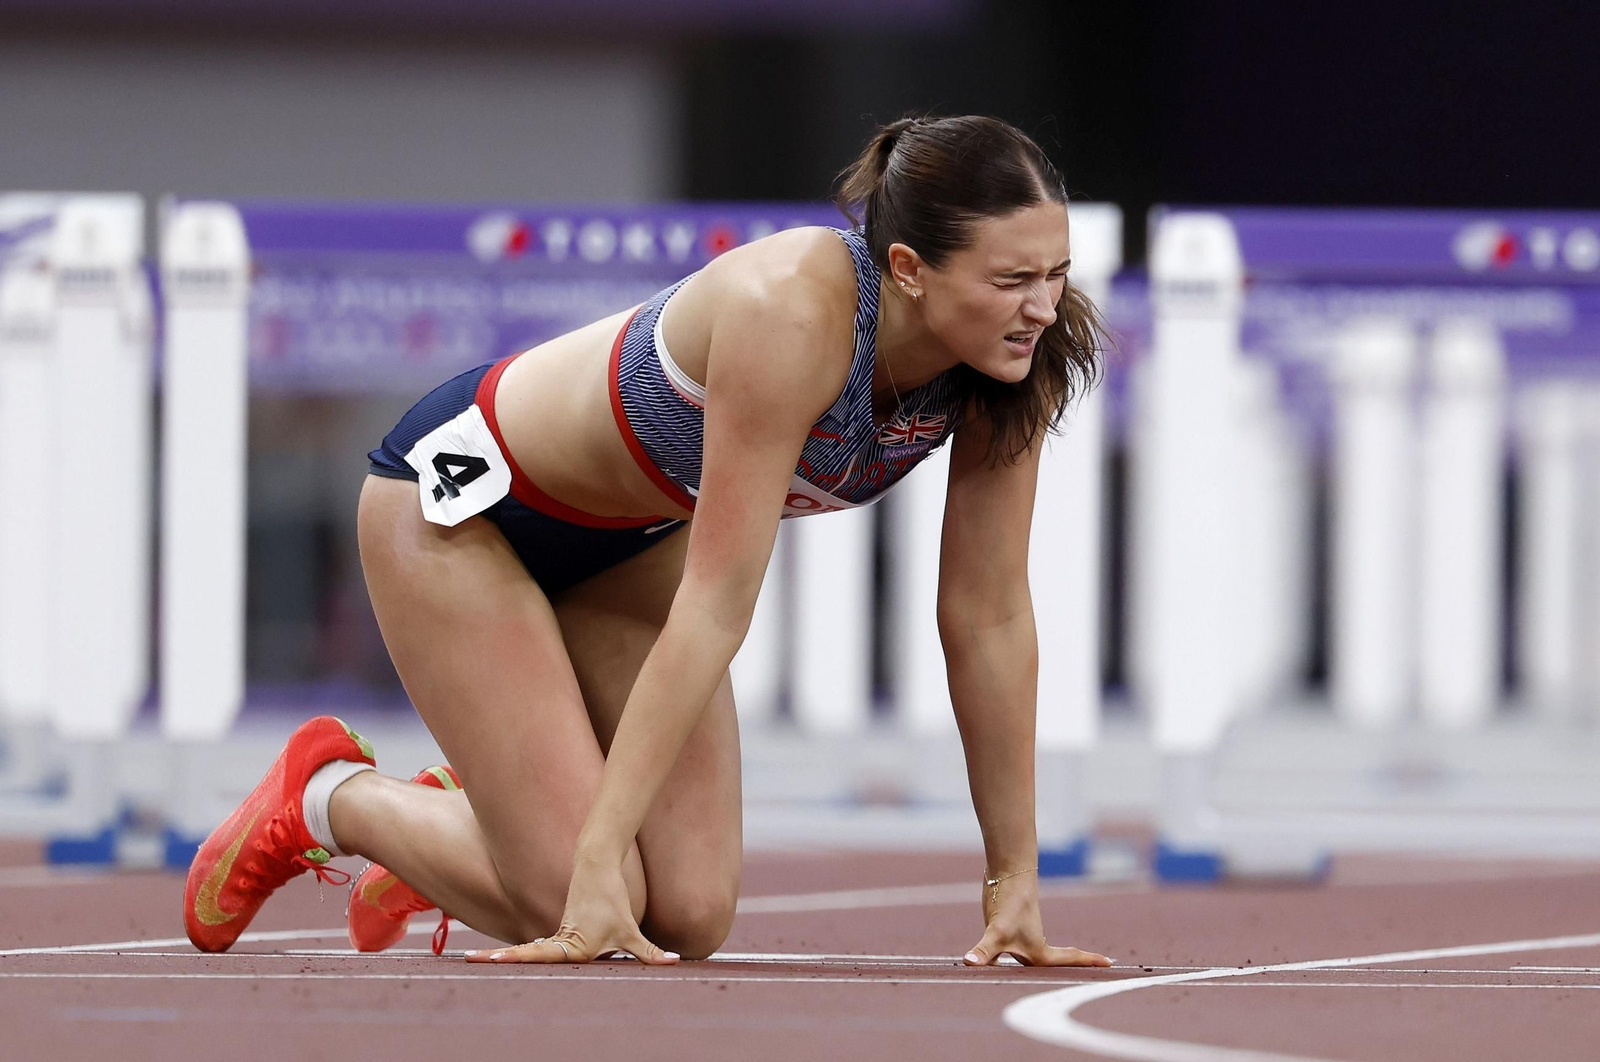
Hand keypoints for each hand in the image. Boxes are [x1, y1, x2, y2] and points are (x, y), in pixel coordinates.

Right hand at [465, 853, 678, 965]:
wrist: (597, 865)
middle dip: (500, 959)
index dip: (515, 957)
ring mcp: (556, 934)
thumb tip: (674, 962)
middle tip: (470, 961)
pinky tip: (500, 959)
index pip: (539, 955)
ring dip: (504, 956)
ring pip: (528, 951)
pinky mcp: (558, 929)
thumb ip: (648, 952)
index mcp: (572, 944)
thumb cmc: (613, 900)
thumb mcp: (630, 931)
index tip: (492, 959)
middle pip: (525, 954)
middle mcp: (560, 940)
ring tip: (474, 960)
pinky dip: (519, 953)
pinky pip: (537, 946)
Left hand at [962, 870, 1111, 967]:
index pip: (1067, 961)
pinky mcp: (1005, 929)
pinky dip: (1006, 960)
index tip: (1110, 964)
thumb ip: (984, 951)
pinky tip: (995, 963)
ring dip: (1037, 969)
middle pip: (1052, 967)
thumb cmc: (1008, 903)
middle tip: (1092, 971)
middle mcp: (1031, 948)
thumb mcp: (996, 932)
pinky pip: (1010, 953)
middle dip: (1070, 970)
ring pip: (1029, 961)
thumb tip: (969, 963)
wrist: (1005, 873)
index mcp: (1037, 953)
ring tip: (1046, 978)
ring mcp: (1019, 939)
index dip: (1087, 963)